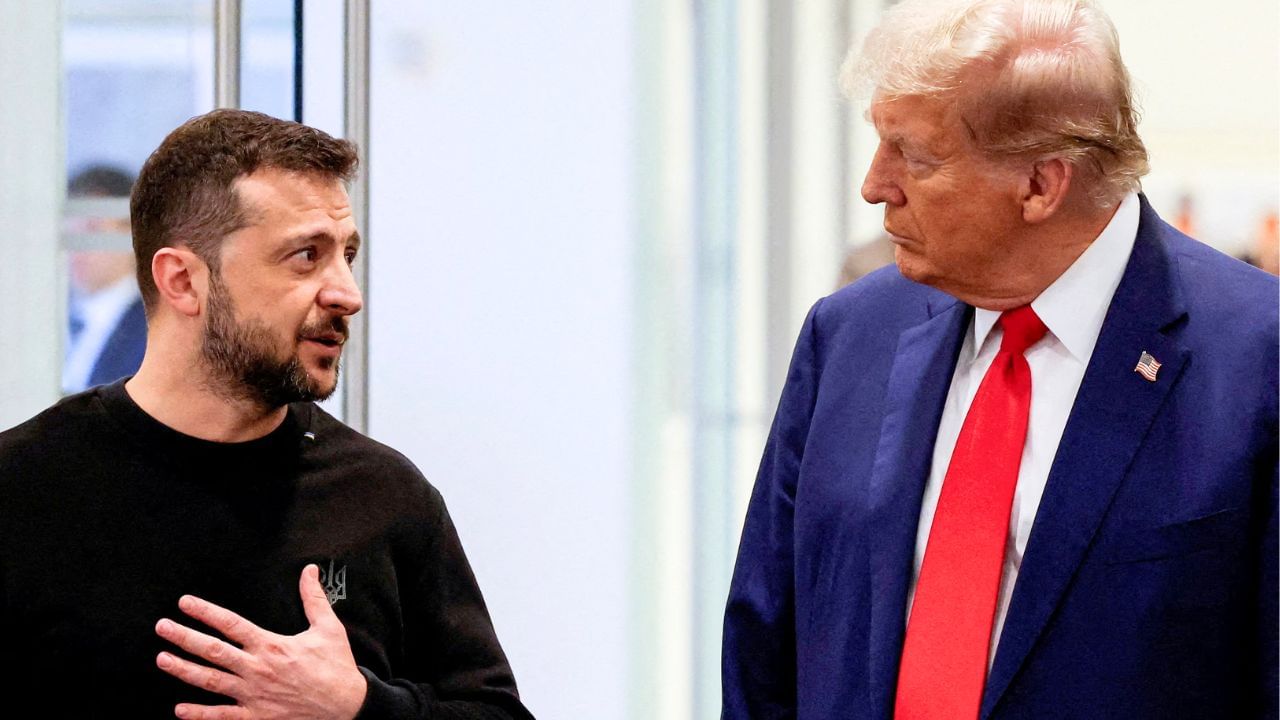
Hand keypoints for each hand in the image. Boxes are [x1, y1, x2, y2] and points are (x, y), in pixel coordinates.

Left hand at [155, 564, 367, 719]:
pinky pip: (222, 716)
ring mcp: (253, 695)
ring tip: (162, 659)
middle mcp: (257, 669)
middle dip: (184, 638)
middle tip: (162, 627)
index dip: (205, 612)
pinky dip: (200, 715)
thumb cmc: (337, 667)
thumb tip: (309, 570)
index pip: (231, 624)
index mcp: (272, 646)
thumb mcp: (329, 628)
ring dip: (184, 670)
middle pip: (212, 651)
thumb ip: (314, 598)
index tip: (185, 603)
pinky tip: (180, 710)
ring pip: (210, 681)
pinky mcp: (256, 717)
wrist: (346, 707)